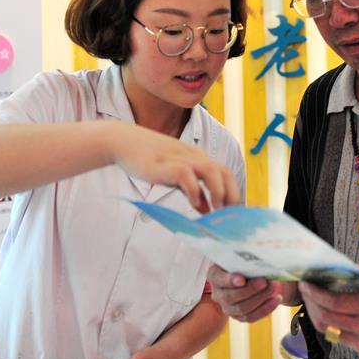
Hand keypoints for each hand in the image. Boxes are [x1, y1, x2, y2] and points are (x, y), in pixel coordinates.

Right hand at [109, 124, 239, 211]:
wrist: (124, 142)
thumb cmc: (149, 160)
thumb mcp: (175, 176)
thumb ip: (192, 190)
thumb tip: (207, 208)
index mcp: (198, 158)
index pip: (225, 174)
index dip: (234, 193)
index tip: (234, 214)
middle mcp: (193, 156)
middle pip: (224, 172)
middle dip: (231, 195)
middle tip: (230, 216)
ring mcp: (180, 158)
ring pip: (211, 171)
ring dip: (218, 192)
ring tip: (216, 211)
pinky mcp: (165, 164)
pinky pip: (187, 175)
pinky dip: (194, 190)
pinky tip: (194, 203)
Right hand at [207, 264, 283, 321]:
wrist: (253, 275)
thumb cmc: (246, 262)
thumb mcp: (243, 256)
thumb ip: (247, 258)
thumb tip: (261, 259)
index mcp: (215, 275)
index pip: (218, 279)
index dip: (229, 280)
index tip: (242, 280)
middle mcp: (218, 293)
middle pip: (230, 296)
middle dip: (250, 289)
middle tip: (264, 281)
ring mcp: (227, 307)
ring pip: (242, 308)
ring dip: (261, 299)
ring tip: (274, 288)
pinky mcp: (239, 316)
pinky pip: (251, 317)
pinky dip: (266, 308)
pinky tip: (276, 299)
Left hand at [297, 263, 358, 352]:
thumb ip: (347, 273)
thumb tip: (321, 271)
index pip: (334, 302)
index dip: (315, 293)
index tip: (306, 283)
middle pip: (327, 318)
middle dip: (311, 303)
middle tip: (305, 290)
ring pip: (327, 329)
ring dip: (315, 313)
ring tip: (311, 299)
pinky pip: (336, 335)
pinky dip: (326, 322)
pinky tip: (324, 310)